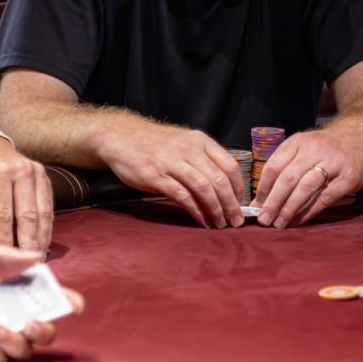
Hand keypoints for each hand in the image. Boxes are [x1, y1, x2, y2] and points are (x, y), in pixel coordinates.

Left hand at [0, 132, 52, 250]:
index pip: (4, 215)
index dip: (5, 240)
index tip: (5, 261)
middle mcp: (21, 172)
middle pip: (28, 216)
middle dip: (28, 244)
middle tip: (27, 266)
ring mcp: (37, 173)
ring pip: (43, 213)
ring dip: (41, 239)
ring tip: (37, 259)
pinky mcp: (46, 177)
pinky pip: (49, 207)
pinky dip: (47, 227)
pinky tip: (43, 242)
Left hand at [0, 246, 83, 361]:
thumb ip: (4, 259)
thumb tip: (36, 255)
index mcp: (10, 292)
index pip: (45, 298)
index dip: (64, 301)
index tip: (74, 304)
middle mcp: (9, 316)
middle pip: (43, 331)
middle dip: (44, 329)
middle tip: (31, 323)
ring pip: (24, 349)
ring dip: (12, 340)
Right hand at [96, 120, 244, 228]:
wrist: (121, 137)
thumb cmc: (155, 144)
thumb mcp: (183, 142)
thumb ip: (202, 159)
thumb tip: (225, 185)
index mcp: (199, 140)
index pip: (230, 165)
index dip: (239, 188)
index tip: (241, 204)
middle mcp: (188, 149)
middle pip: (219, 179)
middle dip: (231, 204)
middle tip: (236, 221)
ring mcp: (171, 161)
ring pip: (204, 188)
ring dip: (216, 210)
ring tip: (220, 224)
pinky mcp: (156, 176)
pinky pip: (182, 196)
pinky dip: (196, 211)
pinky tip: (202, 221)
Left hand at [254, 123, 362, 227]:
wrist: (361, 137)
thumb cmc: (325, 148)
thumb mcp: (303, 148)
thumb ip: (284, 169)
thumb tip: (260, 200)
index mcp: (298, 142)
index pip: (274, 166)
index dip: (264, 188)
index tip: (256, 206)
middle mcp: (313, 149)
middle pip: (288, 177)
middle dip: (273, 201)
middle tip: (264, 219)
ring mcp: (333, 163)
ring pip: (305, 187)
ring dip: (290, 208)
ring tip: (280, 223)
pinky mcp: (348, 177)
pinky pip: (325, 197)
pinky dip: (309, 211)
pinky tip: (299, 220)